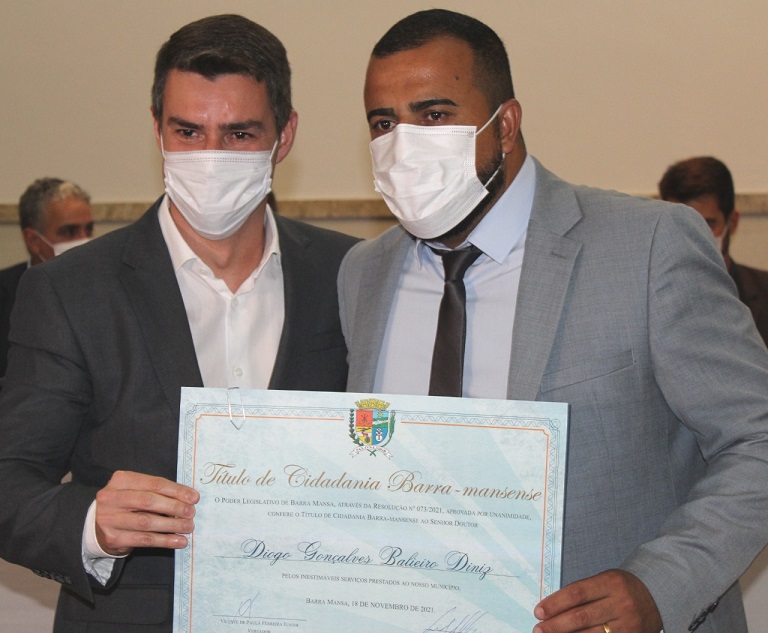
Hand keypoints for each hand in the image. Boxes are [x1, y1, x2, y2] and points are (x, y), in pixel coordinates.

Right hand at [94, 470, 199, 555]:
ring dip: (172, 525)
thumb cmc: (127, 504)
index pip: (154, 483)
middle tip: (192, 513)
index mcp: (121, 480)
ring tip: (189, 527)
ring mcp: (109, 519)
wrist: (99, 525)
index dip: (176, 490)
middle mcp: (111, 497)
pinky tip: (178, 541)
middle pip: (149, 501)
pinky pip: (144, 540)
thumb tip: (189, 499)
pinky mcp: (113, 538)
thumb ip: (158, 492)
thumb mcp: (138, 490)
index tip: (194, 497)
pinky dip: (164, 540)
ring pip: (147, 522)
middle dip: (174, 507)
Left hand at [533, 569, 661, 632]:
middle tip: (538, 629)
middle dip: (556, 625)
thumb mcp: (604, 581)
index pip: (577, 593)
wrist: (657, 596)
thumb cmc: (621, 587)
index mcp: (610, 582)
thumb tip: (553, 609)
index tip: (538, 611)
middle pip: (582, 616)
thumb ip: (582, 593)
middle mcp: (620, 603)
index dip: (555, 603)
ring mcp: (627, 624)